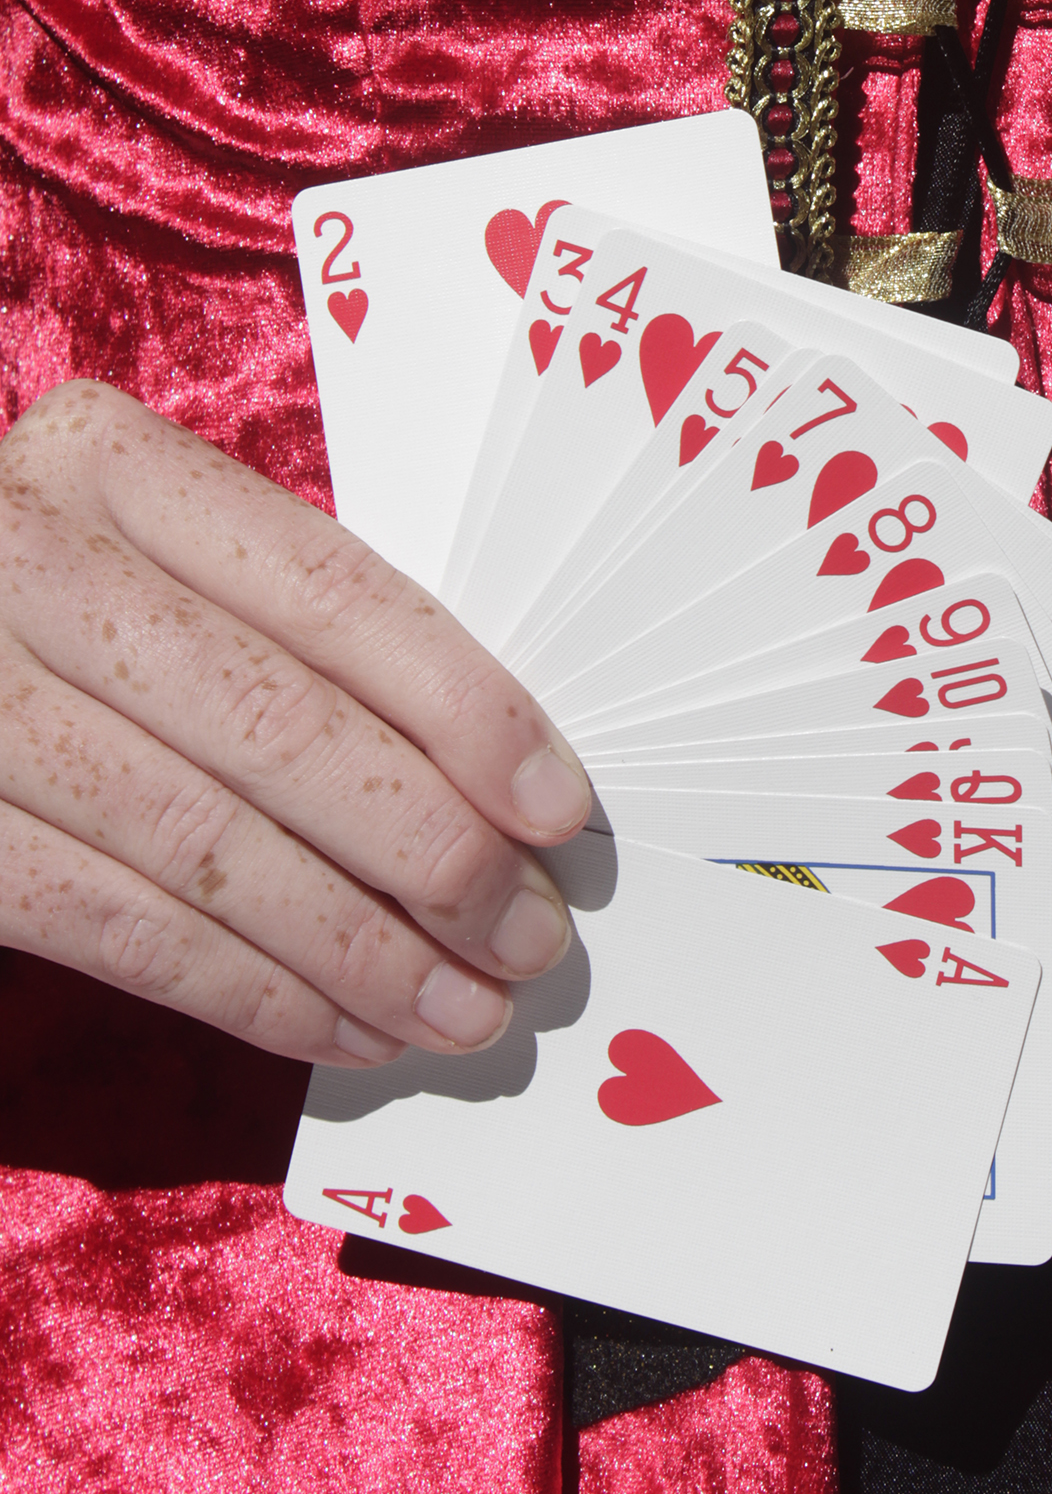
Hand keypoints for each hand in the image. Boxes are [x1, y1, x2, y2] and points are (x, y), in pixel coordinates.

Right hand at [0, 381, 591, 1067]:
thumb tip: (501, 783)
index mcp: (109, 462)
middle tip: (529, 933)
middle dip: (429, 849)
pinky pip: (120, 931)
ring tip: (464, 1010)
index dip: (460, 704)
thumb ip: (299, 630)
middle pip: (274, 723)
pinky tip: (346, 1030)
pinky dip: (253, 994)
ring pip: (204, 846)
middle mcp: (24, 560)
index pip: (328, 590)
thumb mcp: (167, 558)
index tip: (556, 807)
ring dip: (358, 949)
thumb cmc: (80, 608)